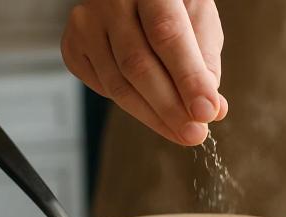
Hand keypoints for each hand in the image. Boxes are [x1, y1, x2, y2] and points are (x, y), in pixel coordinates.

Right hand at [61, 0, 226, 145]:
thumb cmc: (173, 5)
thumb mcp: (199, 19)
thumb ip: (205, 62)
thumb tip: (212, 110)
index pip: (166, 34)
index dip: (188, 77)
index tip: (206, 112)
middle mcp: (109, 0)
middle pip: (137, 65)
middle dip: (170, 107)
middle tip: (195, 134)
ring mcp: (85, 23)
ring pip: (118, 85)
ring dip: (154, 116)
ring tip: (182, 132)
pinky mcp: (73, 47)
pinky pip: (103, 88)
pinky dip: (132, 105)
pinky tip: (152, 109)